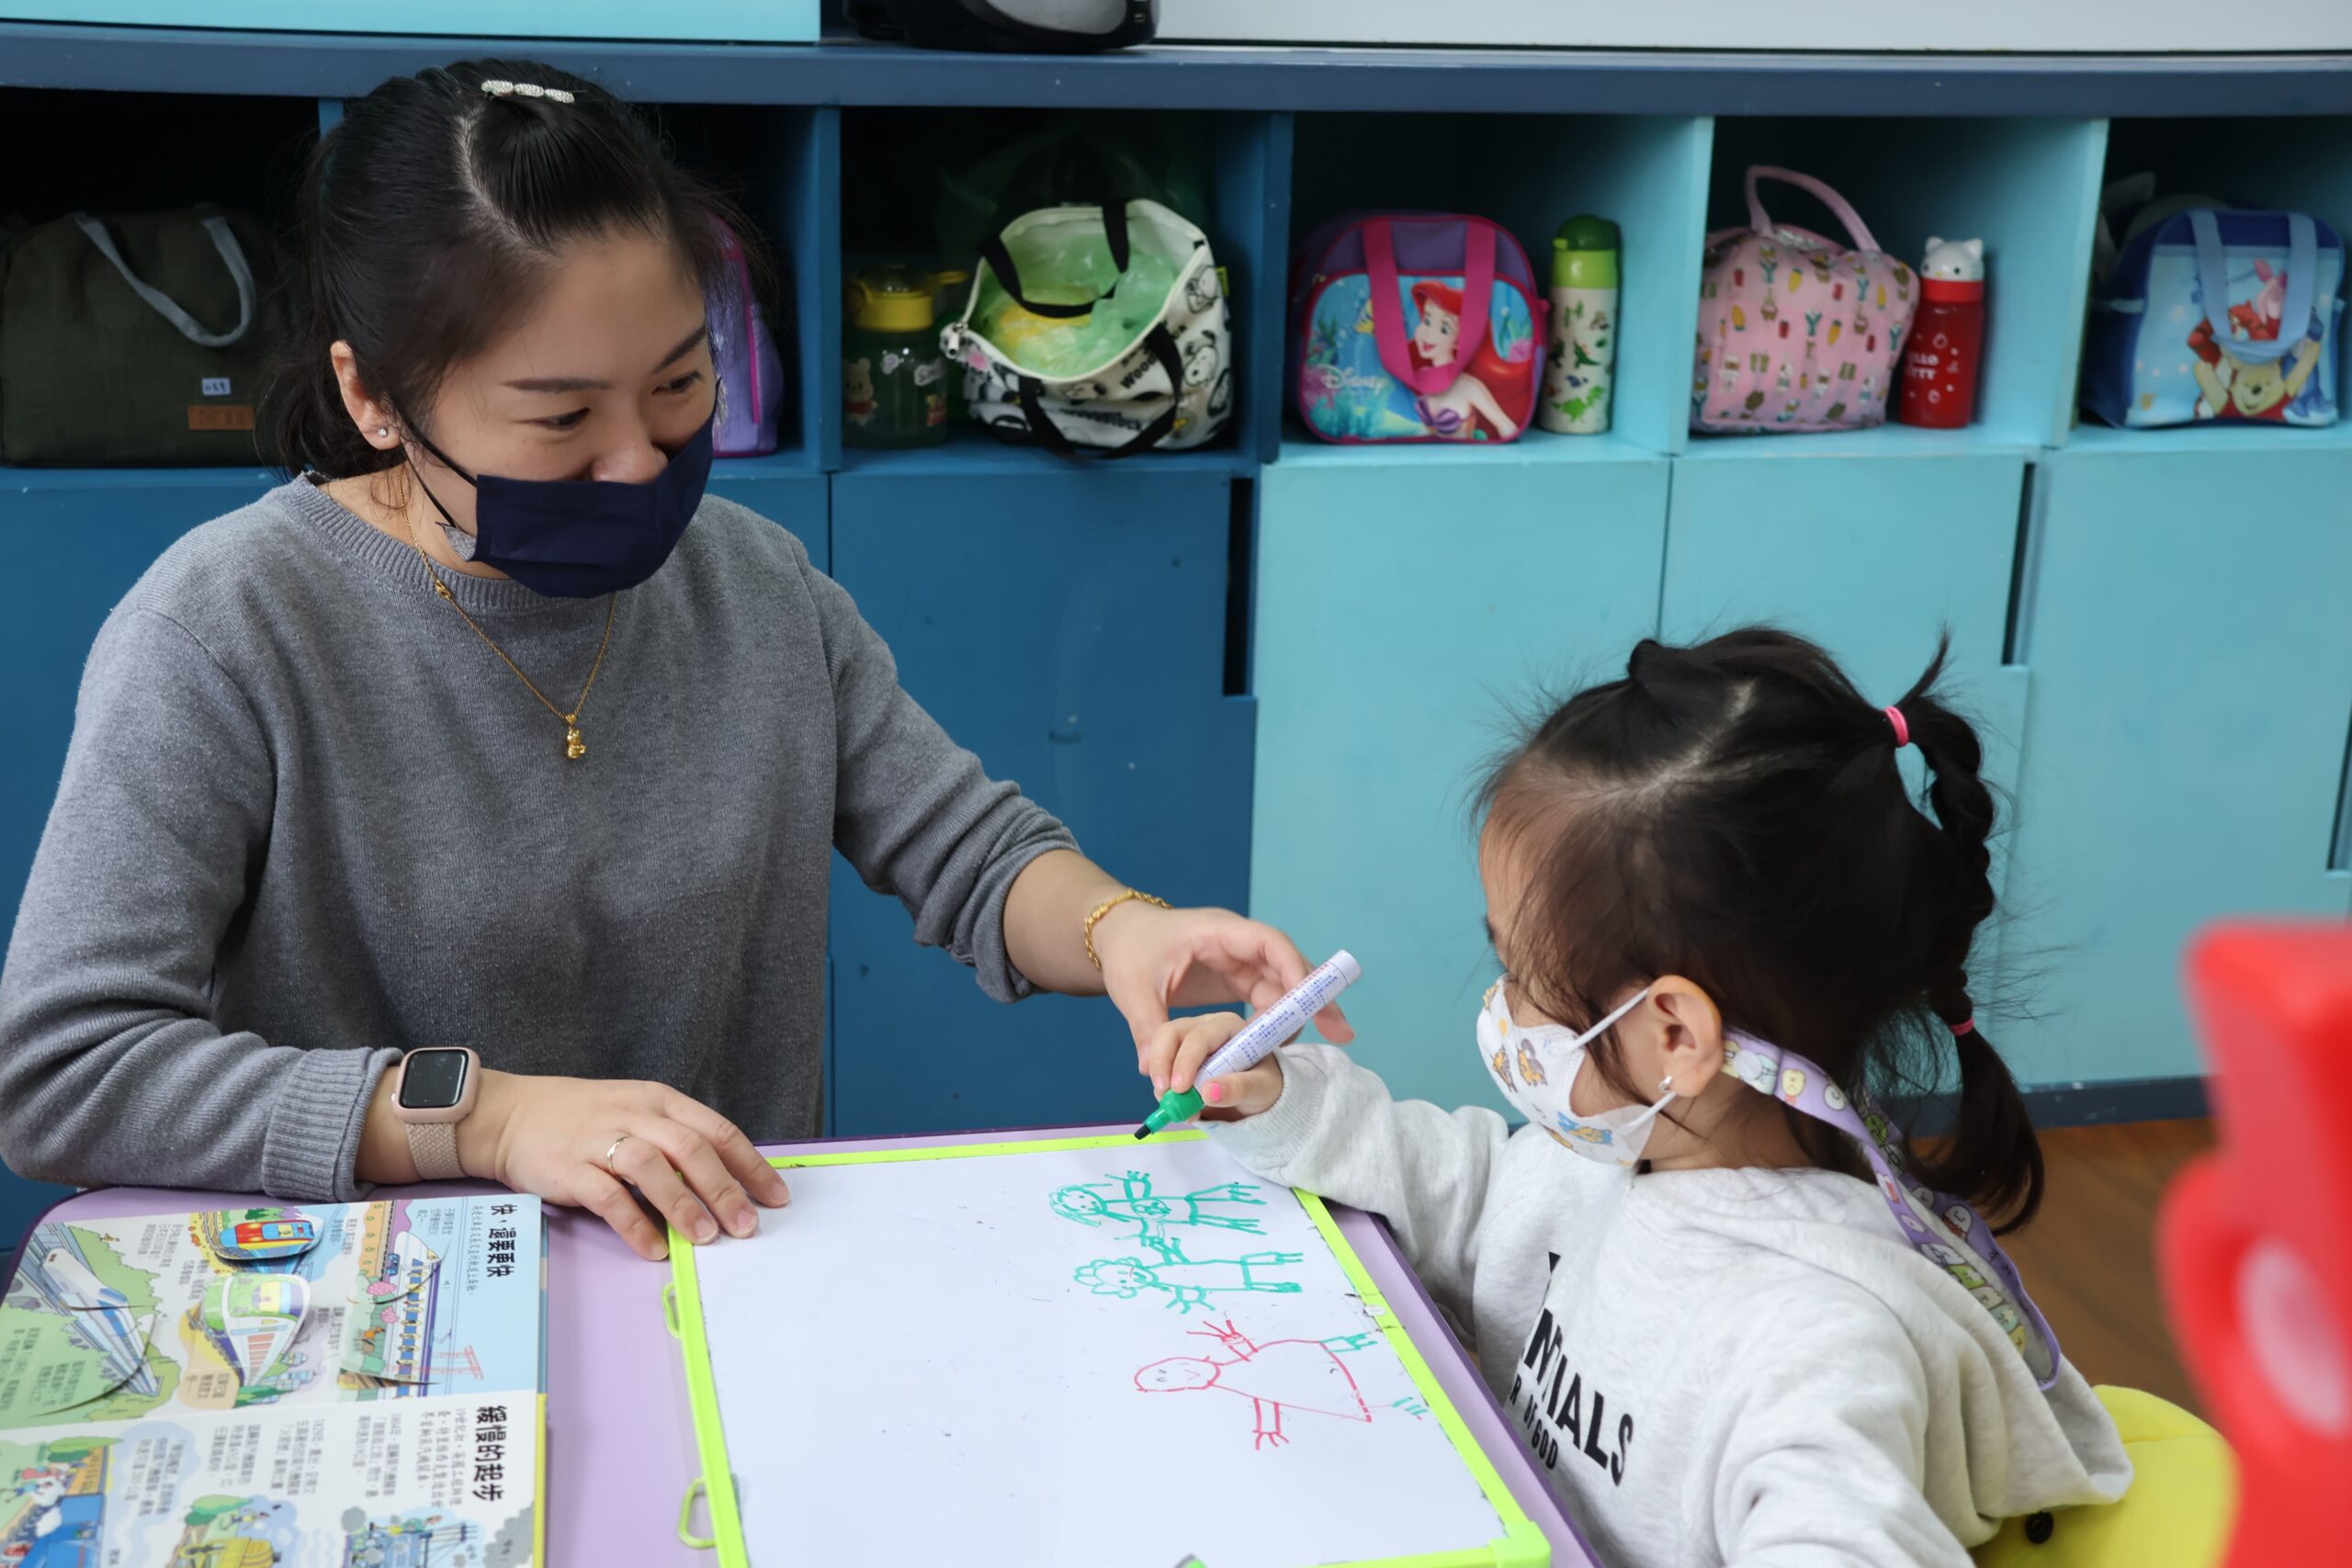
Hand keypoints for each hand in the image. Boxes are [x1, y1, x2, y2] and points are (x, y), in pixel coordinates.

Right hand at [461, 1070, 790, 1261]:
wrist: (511, 1113)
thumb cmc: (583, 1119)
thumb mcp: (637, 1114)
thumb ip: (675, 1143)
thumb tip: (725, 1186)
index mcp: (660, 1101)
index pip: (717, 1131)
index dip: (750, 1165)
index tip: (776, 1197)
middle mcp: (636, 1115)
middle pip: (691, 1148)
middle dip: (725, 1189)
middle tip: (747, 1225)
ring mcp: (600, 1139)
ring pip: (652, 1168)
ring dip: (684, 1204)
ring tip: (707, 1237)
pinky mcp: (570, 1167)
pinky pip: (608, 1196)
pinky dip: (634, 1224)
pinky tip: (653, 1249)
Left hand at [1092, 903, 1352, 1088]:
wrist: (1118, 937)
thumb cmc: (1128, 950)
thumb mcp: (1133, 990)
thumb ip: (1148, 1029)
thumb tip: (1154, 1074)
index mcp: (1219, 933)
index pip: (1270, 943)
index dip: (1295, 970)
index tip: (1311, 1002)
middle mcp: (1237, 945)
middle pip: (1288, 967)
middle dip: (1315, 998)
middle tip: (1343, 1032)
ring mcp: (1239, 962)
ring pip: (1282, 986)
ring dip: (1301, 1014)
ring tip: (1329, 1041)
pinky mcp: (1236, 980)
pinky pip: (1267, 998)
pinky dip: (1278, 1021)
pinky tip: (1286, 1046)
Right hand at [1137, 1012, 1287, 1121]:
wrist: (1257, 1094)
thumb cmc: (1263, 1083)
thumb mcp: (1261, 1088)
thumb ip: (1239, 1088)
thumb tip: (1208, 1092)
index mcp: (1229, 1026)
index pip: (1199, 1036)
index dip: (1186, 1061)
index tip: (1180, 1089)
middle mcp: (1206, 1026)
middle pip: (1172, 1032)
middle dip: (1162, 1062)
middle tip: (1163, 1094)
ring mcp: (1189, 1038)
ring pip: (1160, 1044)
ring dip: (1158, 1072)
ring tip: (1166, 1100)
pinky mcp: (1177, 1054)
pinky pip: (1160, 1062)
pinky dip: (1160, 1080)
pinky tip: (1169, 1100)